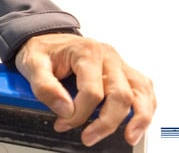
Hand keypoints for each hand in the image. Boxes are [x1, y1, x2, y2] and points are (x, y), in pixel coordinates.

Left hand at [15, 34, 154, 146]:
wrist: (47, 41)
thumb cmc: (42, 51)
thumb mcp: (32, 64)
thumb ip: (45, 86)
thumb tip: (65, 109)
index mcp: (87, 52)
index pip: (92, 91)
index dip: (79, 113)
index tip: (62, 122)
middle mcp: (108, 56)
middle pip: (120, 95)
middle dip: (106, 122)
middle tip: (88, 137)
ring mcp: (119, 64)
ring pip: (140, 93)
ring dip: (138, 119)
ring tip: (129, 137)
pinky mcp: (124, 72)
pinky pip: (144, 90)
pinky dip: (145, 108)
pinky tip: (137, 123)